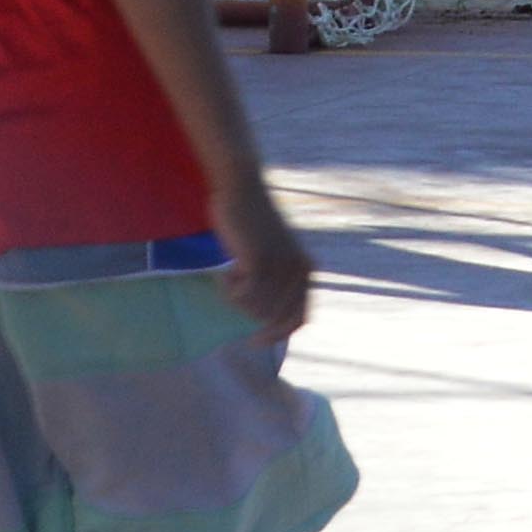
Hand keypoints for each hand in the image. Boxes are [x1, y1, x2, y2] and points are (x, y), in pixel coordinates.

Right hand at [218, 187, 317, 341]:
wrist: (242, 189)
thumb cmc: (251, 222)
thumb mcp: (272, 254)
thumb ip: (276, 282)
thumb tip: (264, 321)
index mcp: (308, 271)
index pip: (299, 319)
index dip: (277, 335)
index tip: (254, 342)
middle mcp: (300, 271)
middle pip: (273, 318)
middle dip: (248, 315)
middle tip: (230, 293)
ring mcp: (281, 267)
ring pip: (255, 310)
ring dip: (235, 298)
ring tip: (229, 275)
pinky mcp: (260, 261)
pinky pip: (241, 296)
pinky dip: (228, 290)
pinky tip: (224, 272)